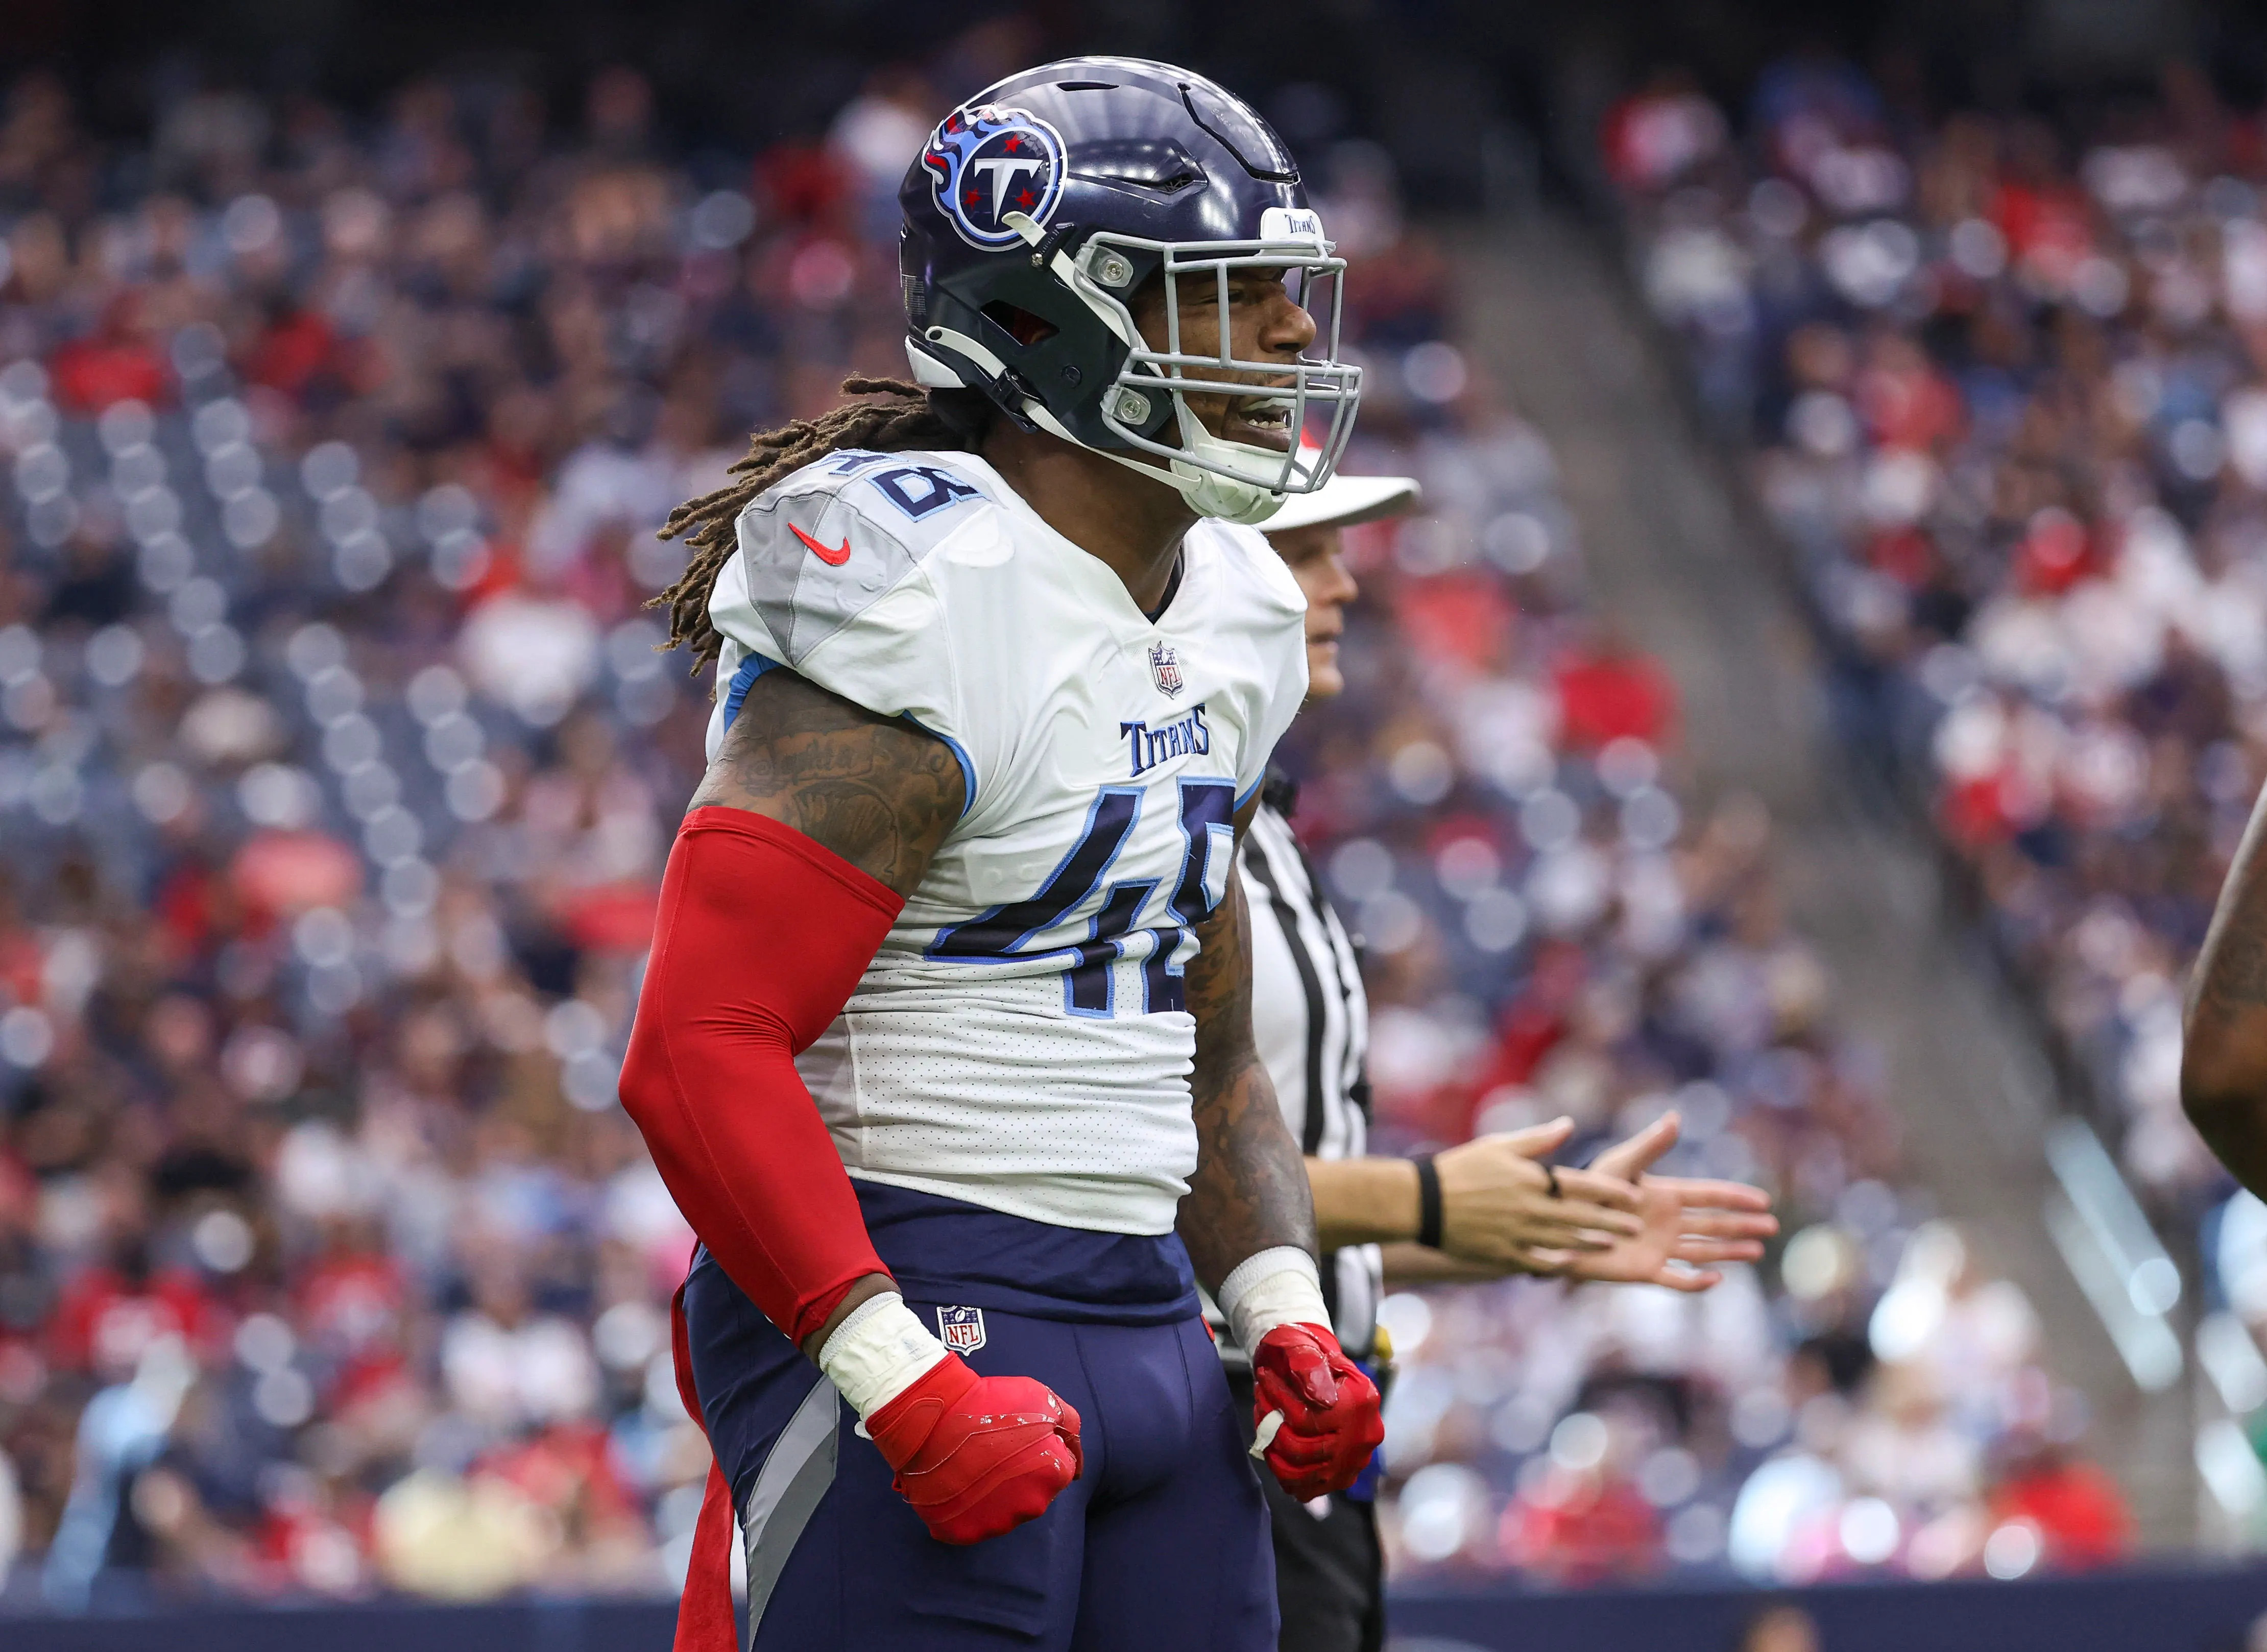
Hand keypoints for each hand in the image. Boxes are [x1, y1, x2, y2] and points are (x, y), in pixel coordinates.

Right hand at [863, 1353, 1081, 1543]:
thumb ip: (1068, 1423)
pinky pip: (970, 1525)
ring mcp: (997, 1524)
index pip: (1059, 1470)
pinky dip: (964, 1510)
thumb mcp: (1043, 1398)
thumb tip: (1077, 1460)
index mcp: (1055, 1475)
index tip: (1016, 1438)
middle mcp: (1031, 1507)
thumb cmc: (990, 1400)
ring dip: (992, 1495)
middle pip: (1032, 1494)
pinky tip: (956, 1484)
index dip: (1039, 1450)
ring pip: (1002, 1512)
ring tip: (971, 1465)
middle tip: (992, 1451)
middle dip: (1019, 1476)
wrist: (935, 1413)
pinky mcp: (963, 1533)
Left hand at [1249, 1322, 1384, 1499]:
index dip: (1277, 1401)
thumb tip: (1320, 1398)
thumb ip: (1310, 1367)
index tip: (1261, 1380)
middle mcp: (1364, 1435)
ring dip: (1273, 1451)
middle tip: (1259, 1402)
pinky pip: (1309, 1488)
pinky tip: (1274, 1452)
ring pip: (1302, 1473)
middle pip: (1302, 1449)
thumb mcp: (1308, 1348)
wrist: (1323, 1366)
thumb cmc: (1310, 1354)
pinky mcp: (1343, 1476)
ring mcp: (1355, 1460)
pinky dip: (1285, 1476)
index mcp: (1360, 1401)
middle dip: (1270, 1426)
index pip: (1306, 1417)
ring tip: (1263, 1426)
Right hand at [1433, 1118, 1644, 1271]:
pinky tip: (1571, 1263)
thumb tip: (1569, 1124)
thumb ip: (1537, 1139)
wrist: (1423, 1202)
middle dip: (1611, 1221)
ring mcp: (1517, 1234)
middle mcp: (1529, 1208)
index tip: (1634, 1195)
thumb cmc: (1461, 1167)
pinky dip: (1555, 1263)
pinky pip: (1535, 1261)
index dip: (1610, 1191)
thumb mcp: (1499, 1145)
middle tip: (1636, 1226)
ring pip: (1563, 1240)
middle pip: (1580, 1216)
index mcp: (1531, 1178)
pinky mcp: (1502, 1253)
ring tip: (1611, 1244)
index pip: (1581, 1185)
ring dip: (1591, 1242)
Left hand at [1543, 1112, 1777, 1291]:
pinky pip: (1676, 1280)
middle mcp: (1666, 1222)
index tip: (1763, 1199)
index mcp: (1664, 1194)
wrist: (1557, 1222)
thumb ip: (1649, 1146)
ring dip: (1730, 1252)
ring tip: (1756, 1251)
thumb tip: (1675, 1118)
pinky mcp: (1645, 1270)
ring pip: (1703, 1251)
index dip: (1735, 1197)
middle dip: (1742, 1225)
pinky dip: (1696, 1283)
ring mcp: (1658, 1247)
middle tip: (1771, 1227)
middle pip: (1713, 1224)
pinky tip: (1716, 1280)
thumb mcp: (1619, 1164)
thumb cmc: (1584, 1188)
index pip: (1708, 1195)